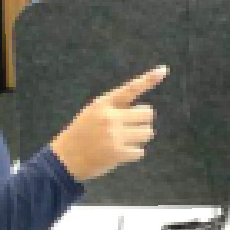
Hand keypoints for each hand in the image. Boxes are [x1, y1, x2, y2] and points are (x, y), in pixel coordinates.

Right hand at [50, 66, 167, 181]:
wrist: (66, 159)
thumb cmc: (84, 133)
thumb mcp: (94, 113)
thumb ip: (116, 108)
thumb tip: (147, 112)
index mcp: (103, 103)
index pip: (130, 88)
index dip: (148, 79)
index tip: (164, 70)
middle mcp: (110, 117)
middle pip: (147, 114)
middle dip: (142, 121)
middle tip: (128, 127)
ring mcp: (115, 136)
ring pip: (147, 133)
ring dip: (140, 137)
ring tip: (123, 140)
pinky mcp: (119, 154)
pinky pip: (140, 151)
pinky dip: (133, 153)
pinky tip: (119, 153)